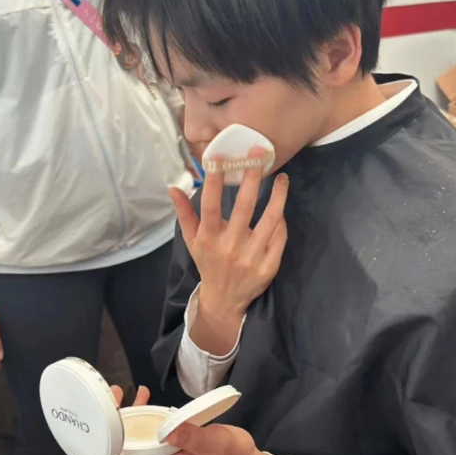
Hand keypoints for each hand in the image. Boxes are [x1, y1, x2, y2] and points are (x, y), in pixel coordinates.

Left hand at [90, 385, 270, 454]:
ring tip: (127, 393)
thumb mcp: (216, 443)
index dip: (93, 446)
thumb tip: (167, 431)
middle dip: (103, 429)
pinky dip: (135, 426)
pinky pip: (138, 447)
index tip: (96, 418)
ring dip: (119, 424)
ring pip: (122, 451)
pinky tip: (146, 401)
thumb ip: (191, 436)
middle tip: (112, 397)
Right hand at [169, 154, 288, 320]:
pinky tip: (281, 207)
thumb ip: (184, 214)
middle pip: (244, 207)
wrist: (224, 300)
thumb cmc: (208, 263)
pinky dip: (281, 221)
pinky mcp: (268, 267)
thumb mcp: (192, 241)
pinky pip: (279, 238)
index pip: (210, 204)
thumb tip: (173, 187)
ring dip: (278, 196)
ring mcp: (251, 258)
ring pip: (269, 220)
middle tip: (260, 154)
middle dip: (252, 178)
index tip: (220, 156)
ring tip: (282, 178)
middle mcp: (230, 247)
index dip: (214, 179)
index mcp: (208, 238)